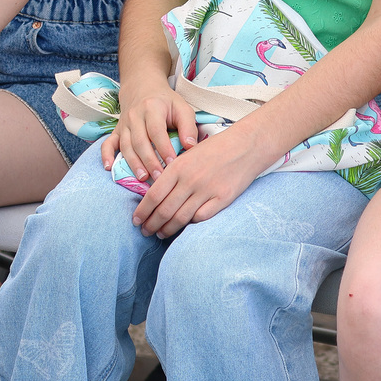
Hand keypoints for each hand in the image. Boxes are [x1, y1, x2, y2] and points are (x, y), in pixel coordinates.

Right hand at [101, 74, 198, 182]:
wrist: (142, 87)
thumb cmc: (166, 102)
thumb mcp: (182, 108)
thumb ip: (188, 126)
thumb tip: (190, 147)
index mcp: (152, 108)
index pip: (156, 131)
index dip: (164, 148)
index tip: (173, 164)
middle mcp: (134, 116)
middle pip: (140, 141)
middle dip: (150, 161)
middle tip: (160, 177)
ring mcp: (124, 124)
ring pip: (126, 145)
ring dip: (134, 163)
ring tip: (144, 178)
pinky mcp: (116, 131)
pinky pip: (108, 143)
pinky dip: (106, 155)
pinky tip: (108, 168)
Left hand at [130, 120, 267, 237]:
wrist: (244, 146)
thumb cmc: (214, 149)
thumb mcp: (187, 154)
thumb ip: (173, 172)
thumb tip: (155, 193)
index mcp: (178, 167)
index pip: (154, 195)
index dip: (143, 211)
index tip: (136, 220)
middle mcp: (190, 180)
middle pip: (165, 210)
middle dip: (151, 224)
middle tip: (145, 232)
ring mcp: (206, 191)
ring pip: (181, 217)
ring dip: (167, 229)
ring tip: (160, 234)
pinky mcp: (222, 199)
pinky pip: (201, 217)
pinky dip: (190, 224)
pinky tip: (184, 228)